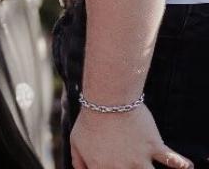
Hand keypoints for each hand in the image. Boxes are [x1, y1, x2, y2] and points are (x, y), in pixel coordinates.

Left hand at [70, 105, 191, 168]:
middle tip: (131, 164)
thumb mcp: (76, 141)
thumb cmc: (90, 119)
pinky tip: (186, 166)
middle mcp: (121, 168)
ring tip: (148, 166)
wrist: (108, 100)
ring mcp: (139, 159)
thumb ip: (78, 161)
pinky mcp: (154, 147)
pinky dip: (181, 163)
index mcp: (100, 167)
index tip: (113, 167)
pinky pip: (172, 160)